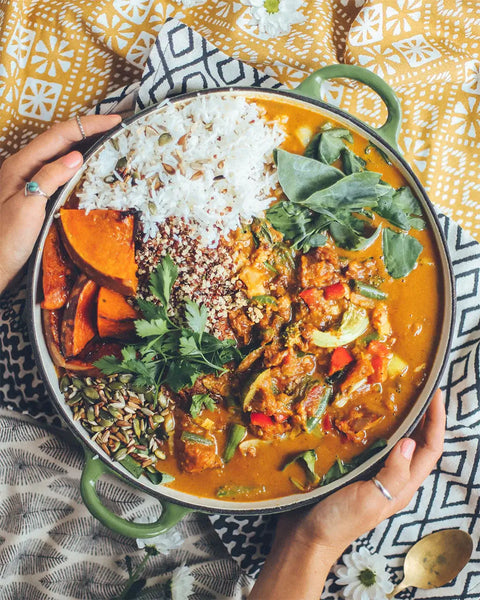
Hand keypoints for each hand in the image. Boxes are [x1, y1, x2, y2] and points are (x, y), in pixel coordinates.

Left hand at [0, 114, 121, 293]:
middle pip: (60, 138)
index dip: (88, 125)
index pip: (60, 136)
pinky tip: (90, 167)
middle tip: (117, 126)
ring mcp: (30, 179)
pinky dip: (78, 162)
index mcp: (21, 164)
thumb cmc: (6, 239)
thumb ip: (49, 179)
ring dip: (84, 143)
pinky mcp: (36, 192)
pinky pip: (60, 169)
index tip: (115, 121)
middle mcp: (25, 167)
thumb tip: (76, 156)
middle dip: (88, 128)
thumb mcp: (28, 208)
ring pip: (60, 152)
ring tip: (109, 140)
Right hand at [278, 388, 444, 555]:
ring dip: (400, 420)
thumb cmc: (339, 522)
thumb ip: (393, 473)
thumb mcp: (371, 499)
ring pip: (395, 441)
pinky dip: (374, 427)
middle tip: (417, 388)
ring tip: (395, 395)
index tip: (434, 394)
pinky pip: (371, 445)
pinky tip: (362, 414)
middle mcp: (392, 478)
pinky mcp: (353, 470)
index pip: (431, 449)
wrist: (306, 538)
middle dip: (423, 416)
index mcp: (402, 486)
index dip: (436, 421)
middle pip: (418, 443)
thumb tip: (410, 440)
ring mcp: (373, 474)